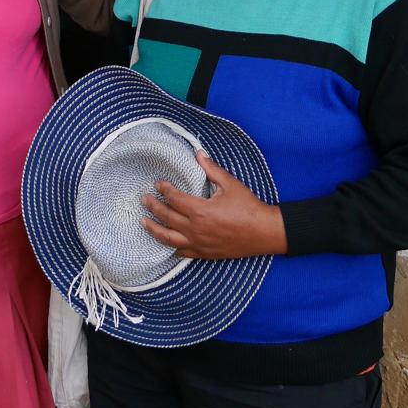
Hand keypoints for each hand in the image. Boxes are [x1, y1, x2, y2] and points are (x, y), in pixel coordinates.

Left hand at [140, 151, 287, 259]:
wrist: (263, 232)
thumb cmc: (248, 207)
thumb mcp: (230, 184)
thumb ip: (211, 169)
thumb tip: (198, 154)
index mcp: (200, 210)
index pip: (174, 198)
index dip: (164, 189)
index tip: (158, 183)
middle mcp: (195, 229)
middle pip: (166, 217)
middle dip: (153, 207)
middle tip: (144, 199)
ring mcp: (198, 244)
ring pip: (168, 238)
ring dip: (154, 229)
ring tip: (143, 222)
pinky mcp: (204, 253)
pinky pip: (182, 253)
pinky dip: (170, 247)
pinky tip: (164, 243)